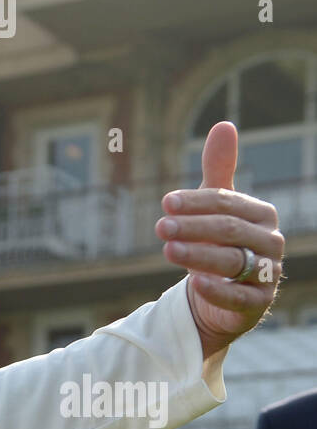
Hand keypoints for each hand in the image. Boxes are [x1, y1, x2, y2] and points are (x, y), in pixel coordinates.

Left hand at [155, 121, 284, 359]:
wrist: (221, 298)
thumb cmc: (219, 246)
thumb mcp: (216, 210)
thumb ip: (219, 172)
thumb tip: (223, 125)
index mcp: (261, 215)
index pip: (228, 203)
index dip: (197, 202)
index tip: (166, 202)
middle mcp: (269, 242)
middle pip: (229, 230)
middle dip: (193, 227)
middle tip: (160, 227)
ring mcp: (267, 273)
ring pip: (233, 261)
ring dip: (198, 255)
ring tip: (168, 249)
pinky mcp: (257, 303)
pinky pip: (238, 296)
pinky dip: (218, 289)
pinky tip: (195, 283)